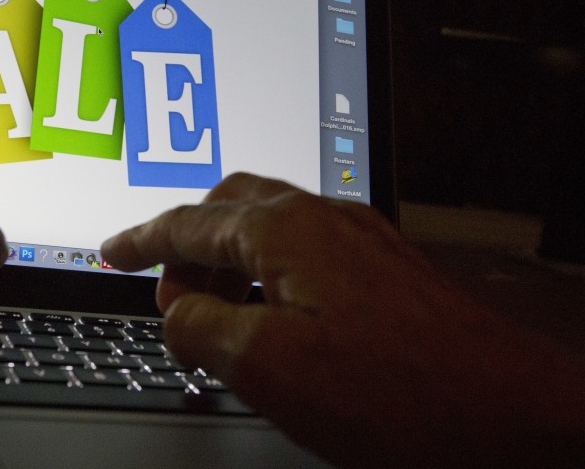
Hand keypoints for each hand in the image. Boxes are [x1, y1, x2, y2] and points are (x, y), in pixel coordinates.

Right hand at [102, 173, 584, 467]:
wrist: (513, 416)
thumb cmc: (400, 393)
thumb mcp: (265, 366)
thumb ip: (199, 326)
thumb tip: (174, 309)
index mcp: (285, 230)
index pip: (186, 223)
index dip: (139, 241)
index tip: (112, 253)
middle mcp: (324, 218)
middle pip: (229, 209)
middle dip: (188, 249)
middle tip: (170, 298)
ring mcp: (360, 239)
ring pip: (269, 230)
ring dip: (231, 267)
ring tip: (222, 324)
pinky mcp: (385, 268)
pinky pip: (305, 254)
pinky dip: (270, 279)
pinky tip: (277, 322)